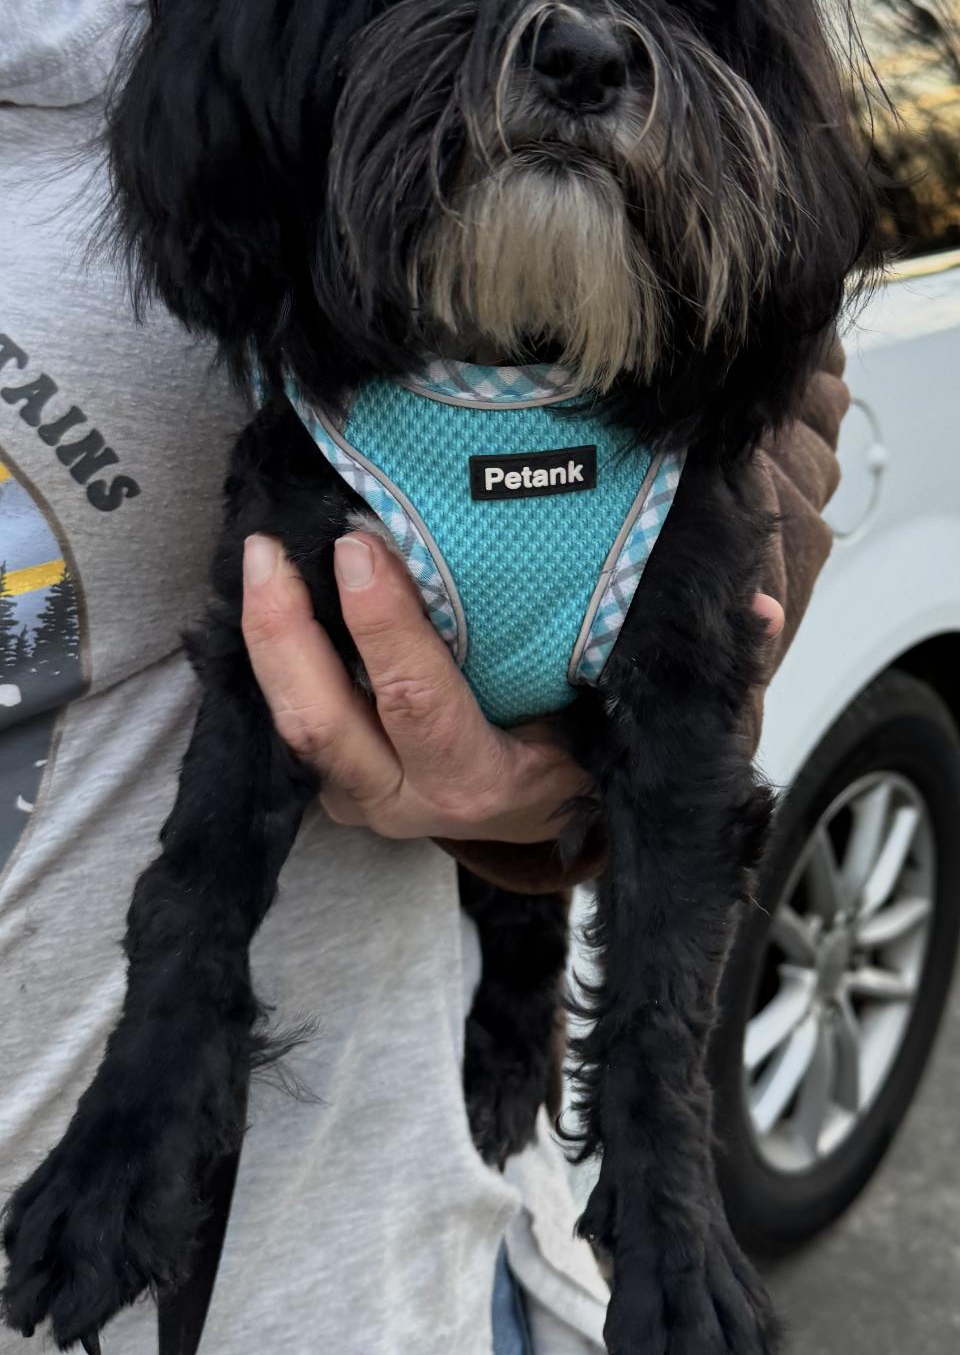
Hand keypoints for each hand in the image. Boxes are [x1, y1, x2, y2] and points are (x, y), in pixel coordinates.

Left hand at [241, 532, 783, 844]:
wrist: (539, 808)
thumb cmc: (578, 740)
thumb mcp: (633, 713)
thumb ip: (697, 666)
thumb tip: (760, 611)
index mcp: (486, 784)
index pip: (421, 707)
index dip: (387, 630)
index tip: (369, 546)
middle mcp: (409, 798)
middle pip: (326, 724)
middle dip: (294, 635)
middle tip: (280, 548)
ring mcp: (358, 794)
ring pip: (289, 729)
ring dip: (261, 645)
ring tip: (254, 556)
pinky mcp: (326, 777)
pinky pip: (280, 726)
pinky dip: (261, 661)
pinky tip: (255, 584)